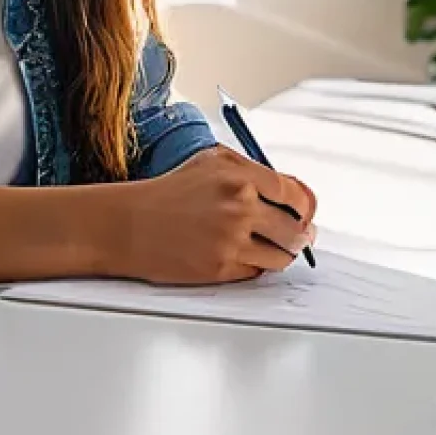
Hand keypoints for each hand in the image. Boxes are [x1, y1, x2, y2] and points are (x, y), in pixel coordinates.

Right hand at [112, 145, 317, 284]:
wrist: (130, 224)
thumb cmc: (167, 192)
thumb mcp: (210, 162)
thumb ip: (251, 171)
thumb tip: (289, 190)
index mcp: (239, 176)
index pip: (296, 195)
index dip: (305, 207)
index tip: (303, 213)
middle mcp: (239, 206)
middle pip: (296, 229)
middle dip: (299, 234)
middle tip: (296, 235)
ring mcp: (232, 239)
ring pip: (283, 256)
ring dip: (281, 253)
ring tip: (268, 246)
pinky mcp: (222, 267)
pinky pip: (258, 271)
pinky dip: (256, 265)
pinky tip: (241, 254)